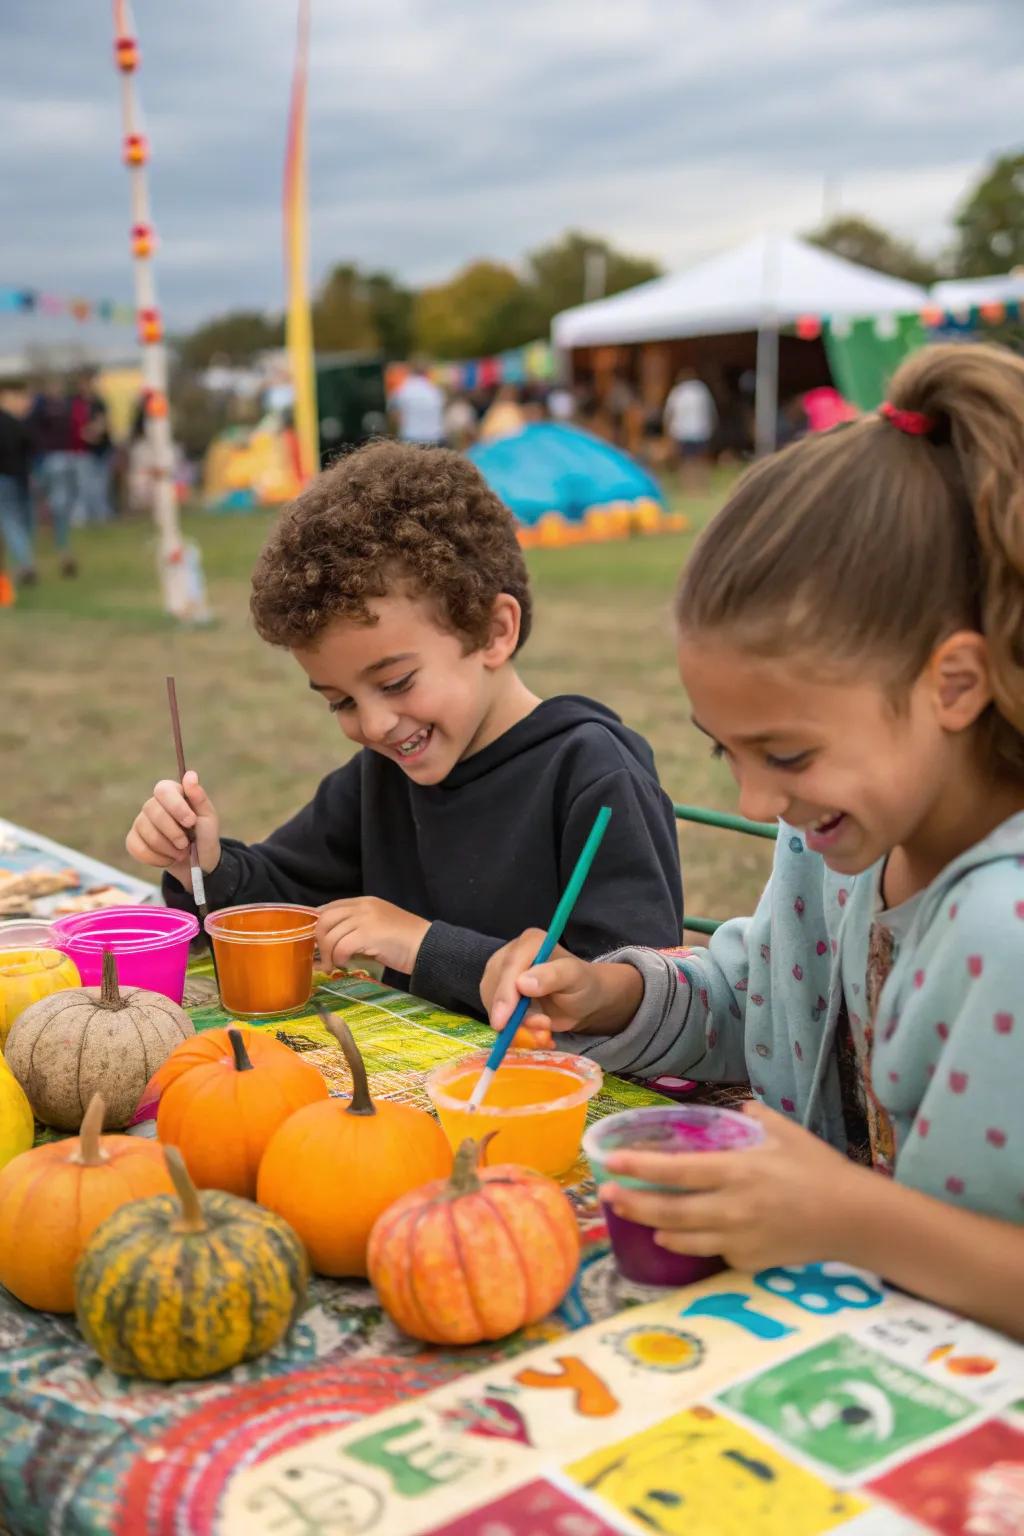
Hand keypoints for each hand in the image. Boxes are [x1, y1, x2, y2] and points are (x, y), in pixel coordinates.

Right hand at [125, 770, 220, 885]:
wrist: (198, 863)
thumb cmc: (204, 836)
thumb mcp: (208, 817)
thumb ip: (199, 797)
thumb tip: (191, 775)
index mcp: (172, 794)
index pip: (163, 790)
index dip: (176, 806)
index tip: (191, 822)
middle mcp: (152, 805)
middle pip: (153, 812)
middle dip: (174, 832)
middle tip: (186, 844)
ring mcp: (140, 822)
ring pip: (146, 833)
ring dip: (168, 849)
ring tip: (181, 852)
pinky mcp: (133, 841)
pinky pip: (138, 849)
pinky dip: (157, 859)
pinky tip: (168, 859)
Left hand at [316, 897, 429, 977]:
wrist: (428, 947)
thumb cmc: (404, 942)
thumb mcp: (377, 927)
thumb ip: (356, 928)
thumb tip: (330, 942)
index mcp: (364, 902)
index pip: (329, 907)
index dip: (317, 925)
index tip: (316, 942)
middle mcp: (363, 906)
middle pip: (325, 918)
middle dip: (318, 940)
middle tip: (322, 957)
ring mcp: (366, 918)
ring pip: (331, 934)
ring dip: (328, 953)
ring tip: (334, 965)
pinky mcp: (369, 934)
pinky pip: (342, 946)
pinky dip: (339, 958)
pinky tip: (345, 964)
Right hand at [480, 929, 642, 1038]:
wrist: (581, 1000)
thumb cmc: (581, 984)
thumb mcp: (575, 977)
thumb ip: (553, 976)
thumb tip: (522, 984)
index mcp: (529, 943)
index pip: (509, 967)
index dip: (504, 995)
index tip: (502, 1022)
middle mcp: (509, 955)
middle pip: (495, 987)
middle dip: (512, 1016)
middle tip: (539, 1031)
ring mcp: (500, 976)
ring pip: (493, 1005)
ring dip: (516, 1026)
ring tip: (543, 1031)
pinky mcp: (498, 996)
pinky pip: (498, 1017)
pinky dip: (515, 1031)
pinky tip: (535, 1032)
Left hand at [600, 1103, 866, 1270]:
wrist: (852, 1219)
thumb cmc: (819, 1169)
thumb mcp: (785, 1133)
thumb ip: (755, 1118)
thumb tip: (738, 1107)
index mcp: (737, 1171)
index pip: (675, 1171)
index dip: (639, 1168)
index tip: (611, 1162)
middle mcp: (731, 1208)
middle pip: (668, 1212)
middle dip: (632, 1204)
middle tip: (607, 1196)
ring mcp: (738, 1239)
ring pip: (682, 1240)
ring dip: (655, 1229)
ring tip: (637, 1219)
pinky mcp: (748, 1262)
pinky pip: (712, 1254)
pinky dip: (695, 1245)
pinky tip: (683, 1238)